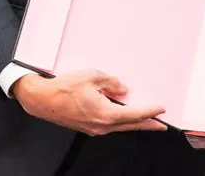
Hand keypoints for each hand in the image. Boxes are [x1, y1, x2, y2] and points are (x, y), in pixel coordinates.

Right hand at [12, 69, 166, 134]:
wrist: (41, 99)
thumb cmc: (64, 87)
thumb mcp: (92, 76)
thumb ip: (112, 83)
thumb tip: (124, 90)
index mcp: (105, 114)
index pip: (134, 114)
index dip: (150, 112)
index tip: (161, 109)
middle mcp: (101, 125)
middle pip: (130, 125)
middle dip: (148, 124)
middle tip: (162, 125)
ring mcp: (94, 128)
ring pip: (120, 127)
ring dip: (135, 123)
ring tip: (147, 121)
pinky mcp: (87, 126)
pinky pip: (109, 125)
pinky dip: (121, 121)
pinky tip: (124, 116)